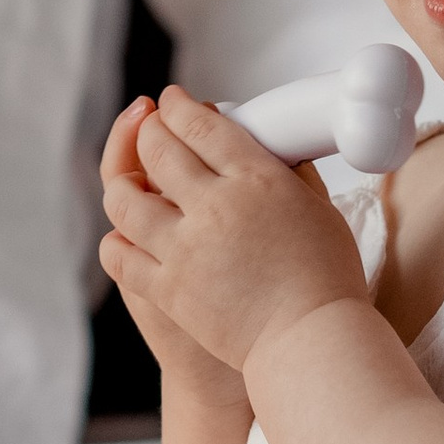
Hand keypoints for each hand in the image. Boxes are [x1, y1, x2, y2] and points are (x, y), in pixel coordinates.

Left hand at [98, 86, 371, 380]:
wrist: (312, 343)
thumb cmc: (327, 278)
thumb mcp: (320, 210)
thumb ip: (291, 174)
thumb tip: (273, 149)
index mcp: (257, 180)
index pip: (204, 125)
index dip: (180, 107)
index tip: (172, 100)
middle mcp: (215, 207)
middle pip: (159, 149)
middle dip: (149, 130)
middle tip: (151, 127)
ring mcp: (185, 249)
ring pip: (126, 198)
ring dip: (122, 181)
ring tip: (130, 179)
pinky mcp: (168, 289)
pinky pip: (120, 254)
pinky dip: (116, 239)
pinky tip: (124, 234)